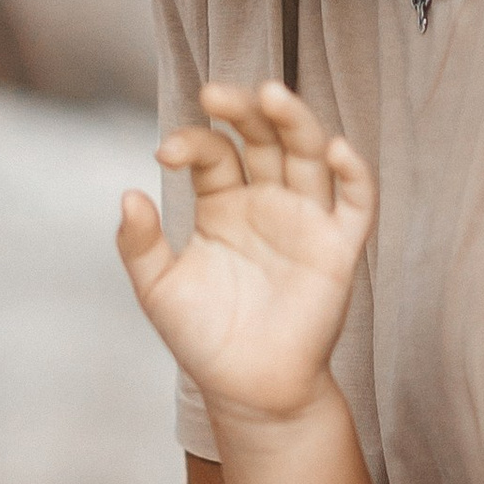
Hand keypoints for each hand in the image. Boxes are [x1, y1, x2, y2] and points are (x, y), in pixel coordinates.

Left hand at [116, 81, 376, 426]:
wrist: (249, 390)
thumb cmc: (204, 340)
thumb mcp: (159, 290)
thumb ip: (139, 245)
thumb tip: (128, 195)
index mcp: (222, 202)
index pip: (211, 153)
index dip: (190, 143)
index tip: (165, 153)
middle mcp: (265, 200)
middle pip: (261, 136)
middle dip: (241, 110)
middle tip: (215, 93)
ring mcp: (304, 219)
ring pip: (306, 153)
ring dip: (294, 120)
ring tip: (271, 95)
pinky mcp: (338, 247)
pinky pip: (355, 201)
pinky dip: (353, 172)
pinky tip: (335, 150)